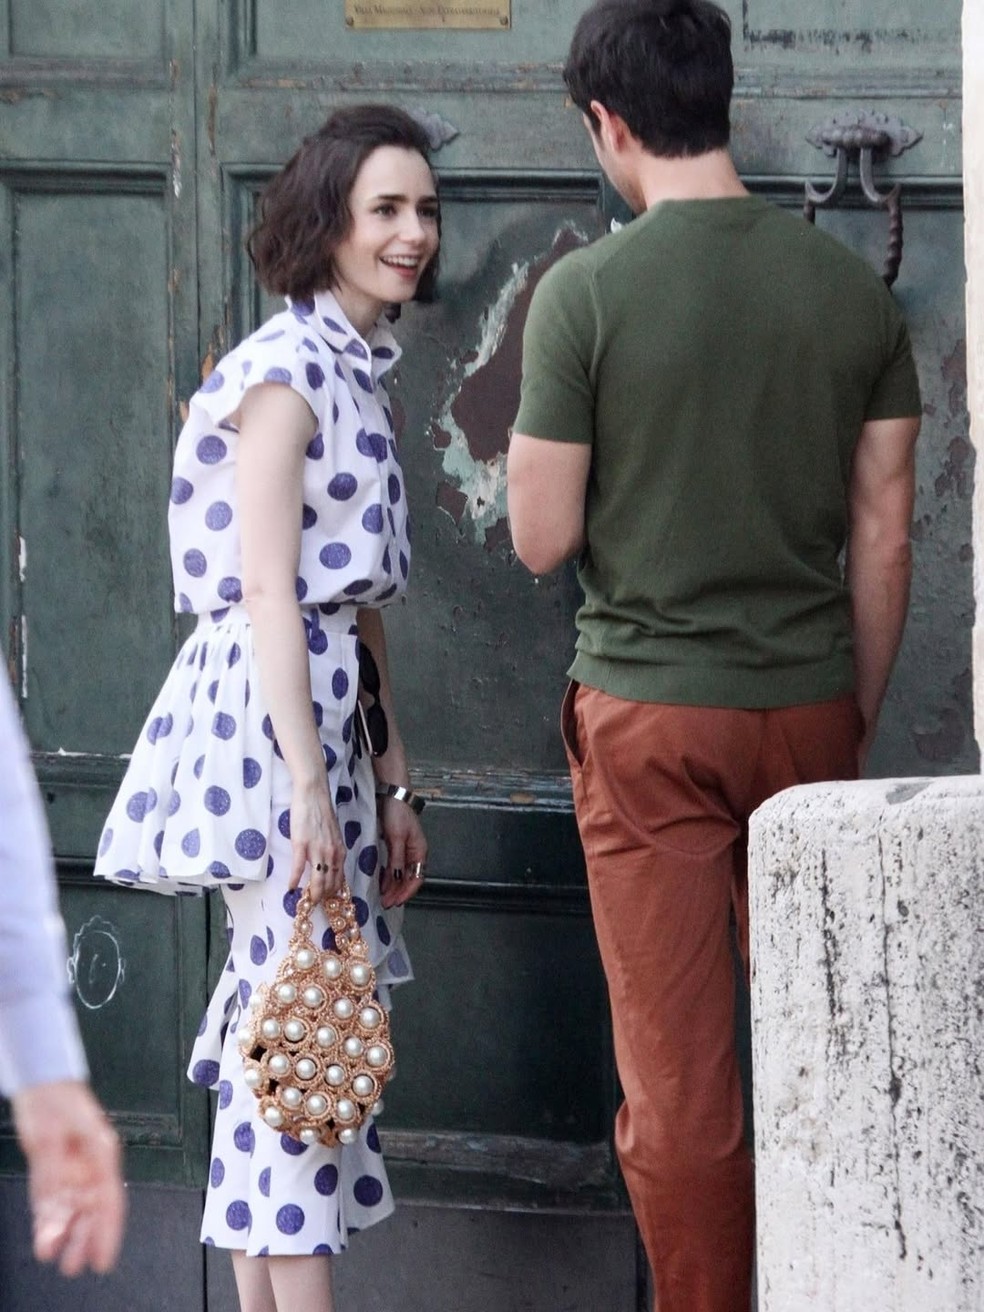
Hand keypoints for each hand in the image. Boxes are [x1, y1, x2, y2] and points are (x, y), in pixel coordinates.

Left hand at [12, 1080, 125, 1276]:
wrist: (41, 1086)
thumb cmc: (61, 1100)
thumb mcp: (72, 1131)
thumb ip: (67, 1166)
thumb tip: (69, 1196)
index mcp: (102, 1156)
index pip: (109, 1203)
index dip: (107, 1233)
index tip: (104, 1257)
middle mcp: (88, 1167)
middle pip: (89, 1212)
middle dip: (83, 1240)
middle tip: (74, 1264)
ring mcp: (70, 1169)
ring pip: (69, 1210)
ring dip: (62, 1233)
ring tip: (51, 1253)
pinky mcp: (50, 1170)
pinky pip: (50, 1202)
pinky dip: (46, 1221)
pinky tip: (43, 1236)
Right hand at [288, 780, 345, 900]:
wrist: (313, 795)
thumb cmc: (322, 813)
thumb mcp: (333, 835)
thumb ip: (332, 851)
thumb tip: (328, 866)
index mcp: (340, 851)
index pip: (339, 880)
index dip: (333, 893)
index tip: (326, 900)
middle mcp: (332, 853)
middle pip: (329, 884)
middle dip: (323, 897)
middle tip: (315, 904)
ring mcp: (317, 850)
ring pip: (317, 880)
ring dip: (312, 894)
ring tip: (306, 902)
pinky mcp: (301, 845)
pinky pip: (299, 868)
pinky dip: (294, 880)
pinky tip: (290, 888)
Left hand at [378, 795, 427, 908]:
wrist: (392, 793)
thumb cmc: (397, 813)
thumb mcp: (396, 838)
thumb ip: (396, 860)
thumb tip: (395, 881)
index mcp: (420, 852)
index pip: (416, 879)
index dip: (406, 893)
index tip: (394, 903)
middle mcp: (414, 853)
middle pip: (408, 879)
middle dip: (397, 893)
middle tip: (384, 904)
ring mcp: (405, 850)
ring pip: (400, 874)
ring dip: (392, 886)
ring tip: (381, 897)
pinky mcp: (395, 846)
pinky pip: (394, 866)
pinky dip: (388, 876)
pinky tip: (380, 882)